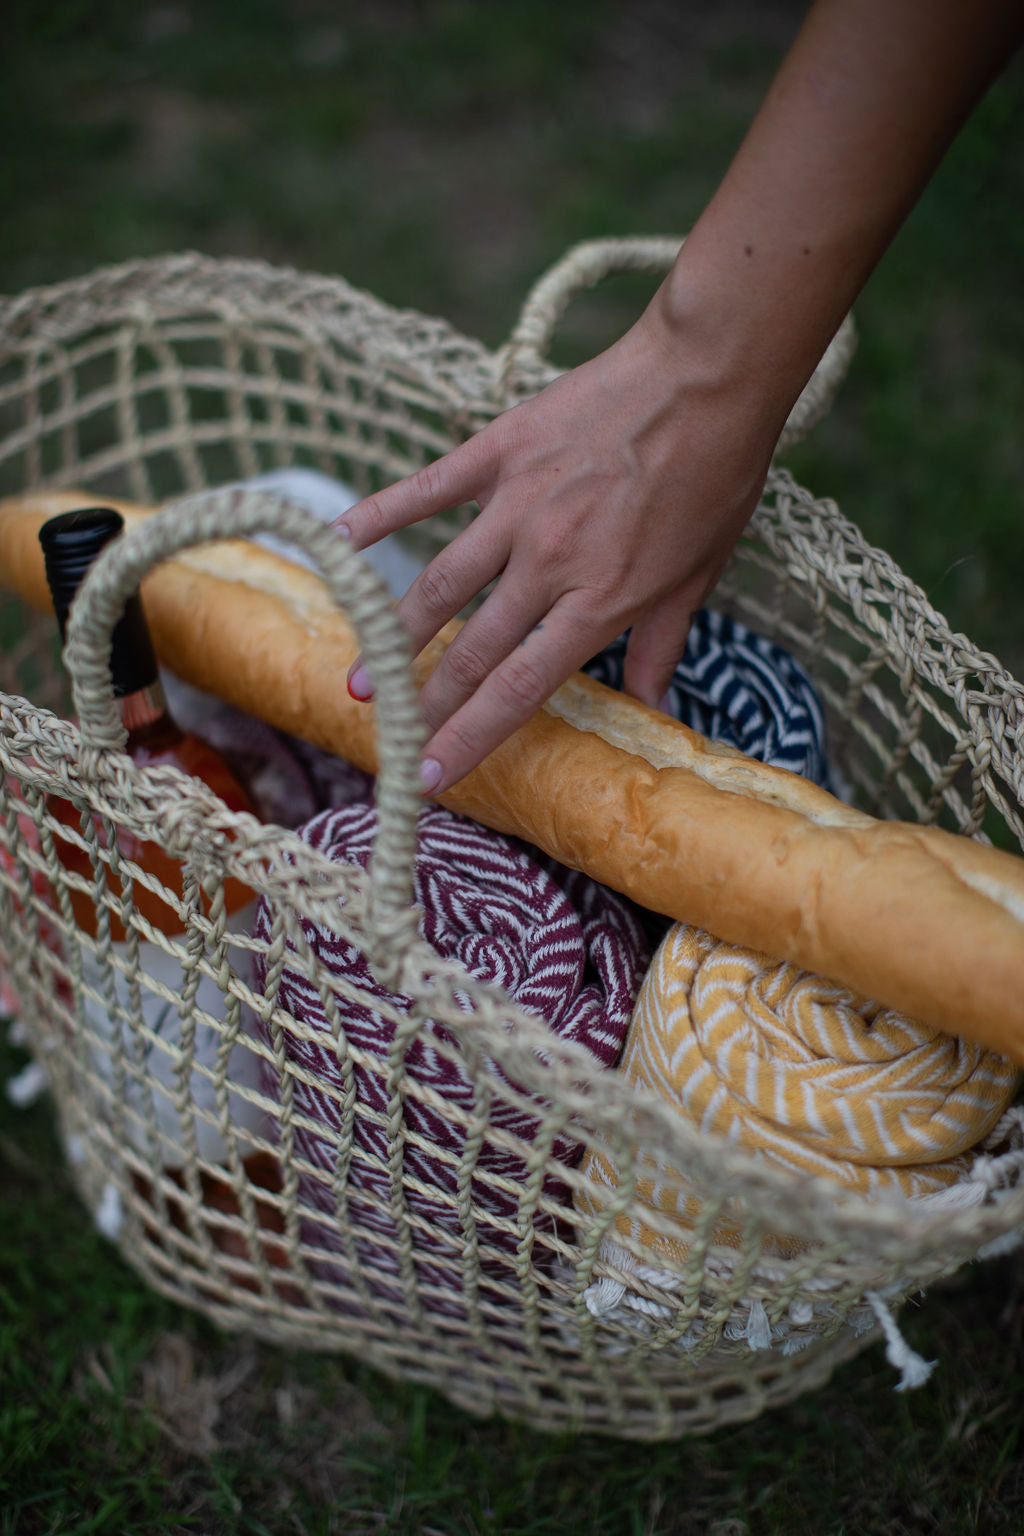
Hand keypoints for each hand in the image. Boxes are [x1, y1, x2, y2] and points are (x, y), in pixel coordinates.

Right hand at [335, 305, 781, 795]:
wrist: (708, 375)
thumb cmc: (713, 477)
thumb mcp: (698, 575)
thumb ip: (660, 645)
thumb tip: (652, 710)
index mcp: (600, 599)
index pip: (519, 687)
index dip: (470, 736)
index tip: (431, 777)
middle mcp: (550, 561)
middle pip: (470, 649)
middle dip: (423, 704)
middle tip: (385, 739)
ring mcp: (518, 504)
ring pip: (439, 584)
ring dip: (392, 637)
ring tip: (359, 680)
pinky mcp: (500, 451)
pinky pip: (426, 490)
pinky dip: (379, 517)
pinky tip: (337, 544)